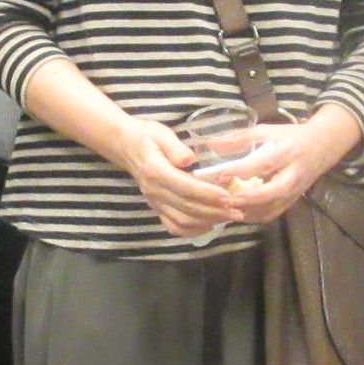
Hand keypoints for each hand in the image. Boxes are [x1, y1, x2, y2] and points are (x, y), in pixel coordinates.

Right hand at [120, 116, 241, 238]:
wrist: (126, 147)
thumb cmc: (148, 137)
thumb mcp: (161, 133)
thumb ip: (175, 147)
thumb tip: (189, 159)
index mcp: (157, 172)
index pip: (186, 187)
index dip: (208, 194)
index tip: (228, 196)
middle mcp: (155, 191)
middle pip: (187, 208)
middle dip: (215, 211)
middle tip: (238, 210)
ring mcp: (155, 203)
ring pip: (182, 221)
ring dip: (208, 222)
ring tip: (230, 217)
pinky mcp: (156, 208)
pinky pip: (173, 227)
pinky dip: (193, 230)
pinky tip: (210, 225)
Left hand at [212, 105, 363, 225]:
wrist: (321, 147)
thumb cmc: (290, 137)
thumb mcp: (267, 130)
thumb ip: (239, 138)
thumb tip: (211, 145)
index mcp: (286, 151)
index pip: (264, 163)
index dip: (243, 171)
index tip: (222, 175)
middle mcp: (293, 173)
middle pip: (275, 190)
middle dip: (251, 197)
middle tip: (229, 199)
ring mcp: (295, 190)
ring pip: (274, 206)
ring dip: (251, 210)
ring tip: (229, 209)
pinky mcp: (293, 200)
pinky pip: (274, 213)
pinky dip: (256, 216)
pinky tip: (240, 213)